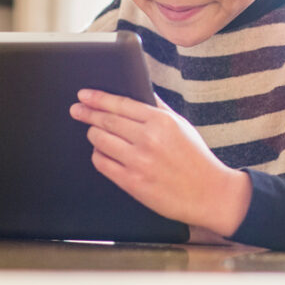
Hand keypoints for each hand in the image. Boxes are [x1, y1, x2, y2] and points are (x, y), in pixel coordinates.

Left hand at [69, 89, 251, 236]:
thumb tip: (141, 91)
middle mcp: (148, 139)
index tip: (84, 95)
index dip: (98, 98)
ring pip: (101, 140)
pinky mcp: (132, 183)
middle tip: (76, 109)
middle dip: (87, 113)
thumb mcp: (182, 125)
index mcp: (161, 122)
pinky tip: (102, 152)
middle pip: (107, 121)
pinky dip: (98, 155)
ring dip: (93, 134)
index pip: (121, 104)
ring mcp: (139, 162)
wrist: (209, 193)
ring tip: (93, 132)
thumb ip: (159, 108)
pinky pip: (103, 163)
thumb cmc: (196, 158)